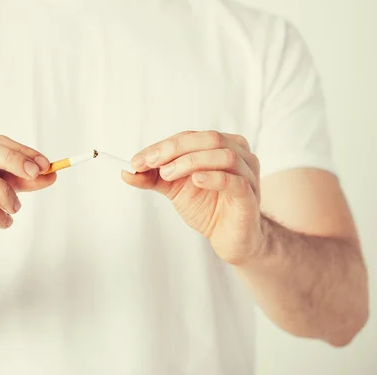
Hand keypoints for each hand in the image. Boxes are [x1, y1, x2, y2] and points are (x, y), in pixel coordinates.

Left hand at [123, 130, 262, 264]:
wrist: (229, 239)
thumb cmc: (207, 207)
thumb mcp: (174, 189)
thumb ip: (153, 178)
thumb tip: (127, 171)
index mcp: (220, 146)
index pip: (189, 137)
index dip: (162, 146)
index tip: (138, 160)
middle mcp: (238, 154)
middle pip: (208, 138)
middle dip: (174, 149)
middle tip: (151, 163)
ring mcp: (247, 174)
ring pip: (223, 155)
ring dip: (191, 161)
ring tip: (168, 174)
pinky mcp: (250, 196)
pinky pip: (235, 180)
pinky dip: (213, 177)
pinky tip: (196, 180)